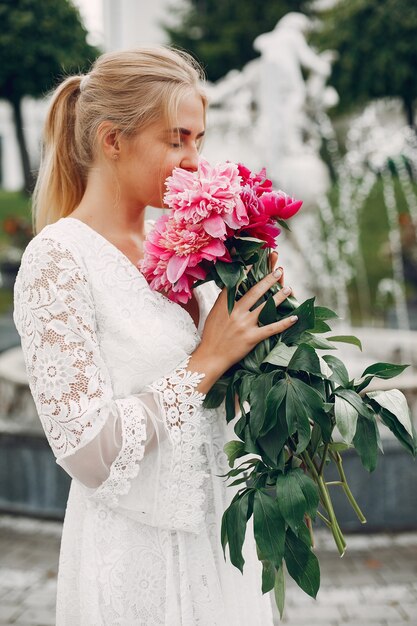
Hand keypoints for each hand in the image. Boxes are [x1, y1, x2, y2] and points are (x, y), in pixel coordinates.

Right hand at [188, 269, 296, 392]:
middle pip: (255, 292)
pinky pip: (271, 328)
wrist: (211, 356)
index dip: (247, 271)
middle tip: (279, 270)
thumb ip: (223, 300)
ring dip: (279, 297)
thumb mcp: (213, 313)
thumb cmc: (211, 335)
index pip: (237, 284)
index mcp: (224, 305)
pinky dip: (284, 323)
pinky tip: (294, 317)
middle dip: (269, 279)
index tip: (256, 261)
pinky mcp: (252, 338)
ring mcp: (244, 325)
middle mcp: (235, 312)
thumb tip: (230, 286)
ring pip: (266, 307)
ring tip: (288, 288)